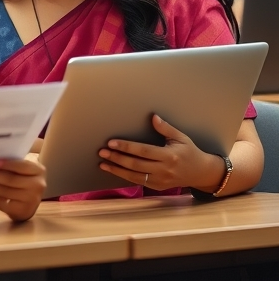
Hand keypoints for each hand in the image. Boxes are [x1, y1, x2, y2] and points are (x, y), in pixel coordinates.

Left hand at [0, 157, 45, 221]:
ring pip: (2, 191)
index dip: (8, 165)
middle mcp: (38, 185)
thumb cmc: (21, 179)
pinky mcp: (20, 211)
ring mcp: (30, 200)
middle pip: (10, 180)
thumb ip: (10, 165)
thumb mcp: (22, 170)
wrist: (29, 202)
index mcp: (38, 171)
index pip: (22, 166)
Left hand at [98, 114, 224, 191]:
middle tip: (102, 152)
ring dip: (117, 170)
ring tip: (103, 163)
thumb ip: (166, 128)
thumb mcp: (181, 137)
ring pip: (134, 176)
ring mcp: (161, 180)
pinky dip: (125, 176)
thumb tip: (153, 117)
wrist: (201, 173)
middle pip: (136, 164)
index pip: (143, 151)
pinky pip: (139, 182)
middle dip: (117, 158)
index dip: (126, 147)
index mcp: (169, 155)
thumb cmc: (190, 152)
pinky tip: (114, 171)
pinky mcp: (158, 187)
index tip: (111, 142)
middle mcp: (164, 170)